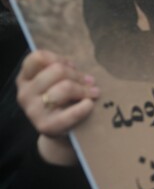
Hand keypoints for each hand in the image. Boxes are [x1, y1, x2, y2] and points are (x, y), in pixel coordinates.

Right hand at [15, 50, 100, 165]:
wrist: (58, 130)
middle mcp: (25, 93)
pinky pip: (71, 112)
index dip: (58, 58)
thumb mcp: (55, 81)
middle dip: (77, 75)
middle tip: (89, 82)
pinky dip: (85, 107)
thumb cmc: (60, 99)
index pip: (38, 57)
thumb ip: (62, 69)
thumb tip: (75, 69)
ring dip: (84, 89)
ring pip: (65, 87)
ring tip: (94, 92)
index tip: (70, 66)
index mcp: (25, 78)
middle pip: (57, 70)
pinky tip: (89, 104)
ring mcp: (33, 110)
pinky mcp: (46, 126)